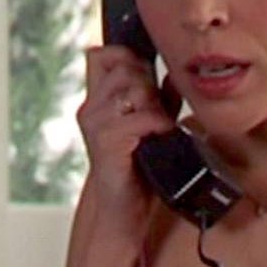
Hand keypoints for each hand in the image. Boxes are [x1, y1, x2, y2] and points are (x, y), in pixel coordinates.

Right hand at [77, 45, 175, 237]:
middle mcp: (91, 108)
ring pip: (134, 87)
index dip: (128, 58)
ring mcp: (95, 123)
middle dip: (149, 84)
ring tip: (158, 128)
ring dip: (154, 105)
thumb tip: (175, 75)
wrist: (125, 212)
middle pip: (126, 67)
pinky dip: (159, 125)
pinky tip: (161, 138)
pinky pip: (142, 117)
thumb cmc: (139, 171)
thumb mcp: (153, 126)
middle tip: (157, 112)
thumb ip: (161, 99)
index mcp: (97, 102)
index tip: (146, 78)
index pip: (102, 55)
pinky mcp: (106, 140)